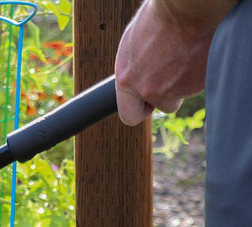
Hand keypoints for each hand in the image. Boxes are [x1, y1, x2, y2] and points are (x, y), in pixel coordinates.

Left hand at [115, 0, 228, 124]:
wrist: (188, 7)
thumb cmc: (161, 17)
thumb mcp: (134, 43)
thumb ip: (134, 67)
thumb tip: (137, 75)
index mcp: (126, 79)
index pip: (129, 115)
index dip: (141, 109)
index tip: (147, 101)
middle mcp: (146, 88)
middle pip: (162, 106)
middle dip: (168, 95)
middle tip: (174, 72)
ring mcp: (172, 88)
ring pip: (182, 94)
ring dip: (186, 81)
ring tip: (185, 54)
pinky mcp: (196, 84)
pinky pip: (200, 84)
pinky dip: (200, 73)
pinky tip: (197, 52)